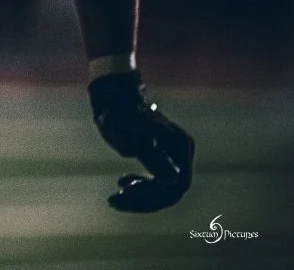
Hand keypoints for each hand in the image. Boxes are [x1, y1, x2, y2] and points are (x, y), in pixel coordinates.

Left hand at [88, 71, 193, 212]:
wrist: (112, 94)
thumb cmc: (120, 112)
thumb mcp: (133, 135)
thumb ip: (154, 158)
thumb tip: (175, 181)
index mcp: (180, 146)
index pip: (176, 186)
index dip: (152, 197)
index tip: (126, 194)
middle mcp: (181, 152)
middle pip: (169, 190)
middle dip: (142, 199)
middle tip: (114, 199)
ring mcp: (172, 154)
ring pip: (161, 188)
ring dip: (139, 196)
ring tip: (115, 196)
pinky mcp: (160, 155)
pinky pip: (156, 181)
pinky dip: (139, 186)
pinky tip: (121, 182)